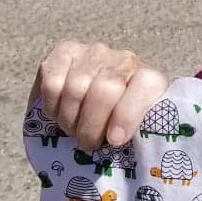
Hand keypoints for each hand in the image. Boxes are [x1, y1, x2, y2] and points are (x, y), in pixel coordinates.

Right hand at [32, 41, 167, 153]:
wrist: (97, 98)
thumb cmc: (117, 124)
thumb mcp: (134, 130)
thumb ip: (136, 135)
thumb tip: (123, 148)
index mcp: (149, 79)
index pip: (146, 86)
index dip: (127, 115)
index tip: (115, 140)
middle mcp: (124, 60)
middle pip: (104, 91)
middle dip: (91, 126)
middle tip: (87, 142)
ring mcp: (94, 53)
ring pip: (75, 88)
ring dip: (69, 119)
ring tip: (73, 130)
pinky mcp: (65, 52)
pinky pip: (52, 82)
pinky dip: (52, 106)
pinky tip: (58, 114)